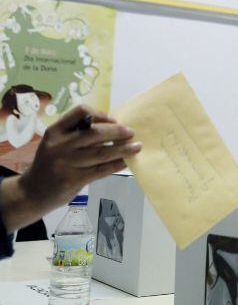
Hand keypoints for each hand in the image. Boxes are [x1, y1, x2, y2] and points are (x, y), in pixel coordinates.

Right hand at [18, 105, 140, 215]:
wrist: (33, 191)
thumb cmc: (51, 163)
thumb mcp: (56, 142)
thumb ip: (76, 133)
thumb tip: (113, 126)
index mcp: (55, 131)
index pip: (80, 112)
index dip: (100, 114)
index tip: (113, 120)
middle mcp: (59, 145)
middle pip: (95, 133)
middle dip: (117, 132)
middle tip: (131, 133)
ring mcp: (66, 163)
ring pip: (102, 152)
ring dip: (123, 149)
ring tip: (137, 146)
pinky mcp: (74, 179)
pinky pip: (101, 169)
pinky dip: (117, 164)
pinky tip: (127, 161)